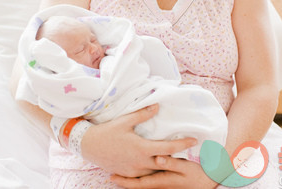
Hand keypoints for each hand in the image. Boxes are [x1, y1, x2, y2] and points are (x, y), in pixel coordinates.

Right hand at [80, 104, 197, 177]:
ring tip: (176, 159)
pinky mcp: (128, 175)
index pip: (168, 148)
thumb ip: (143, 114)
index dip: (183, 144)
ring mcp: (134, 171)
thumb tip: (157, 106)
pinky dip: (153, 170)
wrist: (88, 145)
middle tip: (189, 152)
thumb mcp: (125, 120)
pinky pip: (145, 175)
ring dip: (166, 165)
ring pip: (156, 171)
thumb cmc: (107, 131)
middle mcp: (140, 162)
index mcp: (142, 148)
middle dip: (178, 158)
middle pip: (166, 162)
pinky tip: (158, 165)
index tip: (194, 140)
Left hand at [110, 155, 217, 188]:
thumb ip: (172, 163)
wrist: (211, 182)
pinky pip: (149, 180)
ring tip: (119, 170)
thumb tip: (157, 158)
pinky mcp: (167, 181)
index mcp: (162, 181)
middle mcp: (160, 185)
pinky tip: (137, 171)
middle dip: (125, 180)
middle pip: (138, 184)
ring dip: (131, 178)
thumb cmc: (198, 174)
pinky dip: (140, 176)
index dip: (125, 181)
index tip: (112, 176)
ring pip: (143, 182)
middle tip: (110, 174)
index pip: (139, 183)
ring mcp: (163, 184)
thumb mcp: (186, 168)